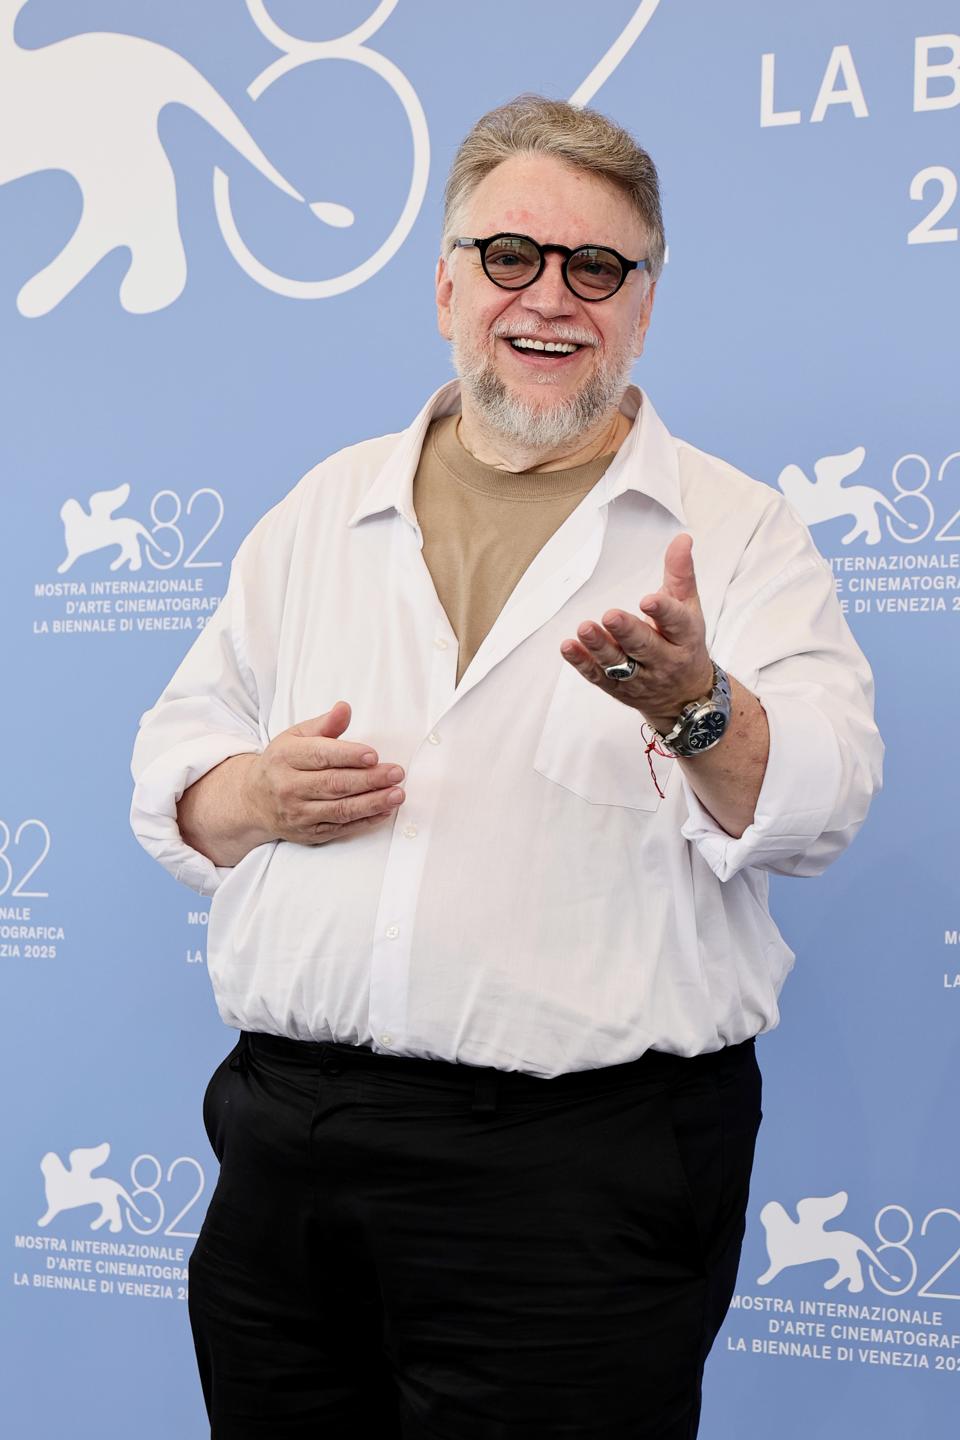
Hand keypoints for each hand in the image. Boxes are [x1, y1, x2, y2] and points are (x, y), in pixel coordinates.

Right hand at [242, 701, 404, 845]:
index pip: (320, 756)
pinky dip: (365, 820)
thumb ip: (324, 725)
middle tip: (396, 773)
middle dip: (369, 780)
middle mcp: (288, 787)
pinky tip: (384, 810)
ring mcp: (298, 813)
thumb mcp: (295, 737)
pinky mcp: (309, 833)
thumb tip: (345, 708)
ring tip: (397, 794)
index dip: (348, 756)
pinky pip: (341, 828)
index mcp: (285, 757)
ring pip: (340, 809)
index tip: (373, 755)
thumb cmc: (281, 763)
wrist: (254, 800)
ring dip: (372, 803)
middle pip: (334, 784)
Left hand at [560, 533, 713, 733]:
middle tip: (610, 616)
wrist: (686, 696)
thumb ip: (681, 574)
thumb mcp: (689, 608)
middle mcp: (664, 660)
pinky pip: (598, 677)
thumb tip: (682, 538)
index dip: (663, 612)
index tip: (648, 599)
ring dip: (599, 647)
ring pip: (619, 664)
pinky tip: (568, 648)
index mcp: (684, 637)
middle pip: (644, 646)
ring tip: (584, 628)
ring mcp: (640, 677)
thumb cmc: (684, 643)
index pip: (676, 623)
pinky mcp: (618, 688)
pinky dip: (582, 663)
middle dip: (626, 632)